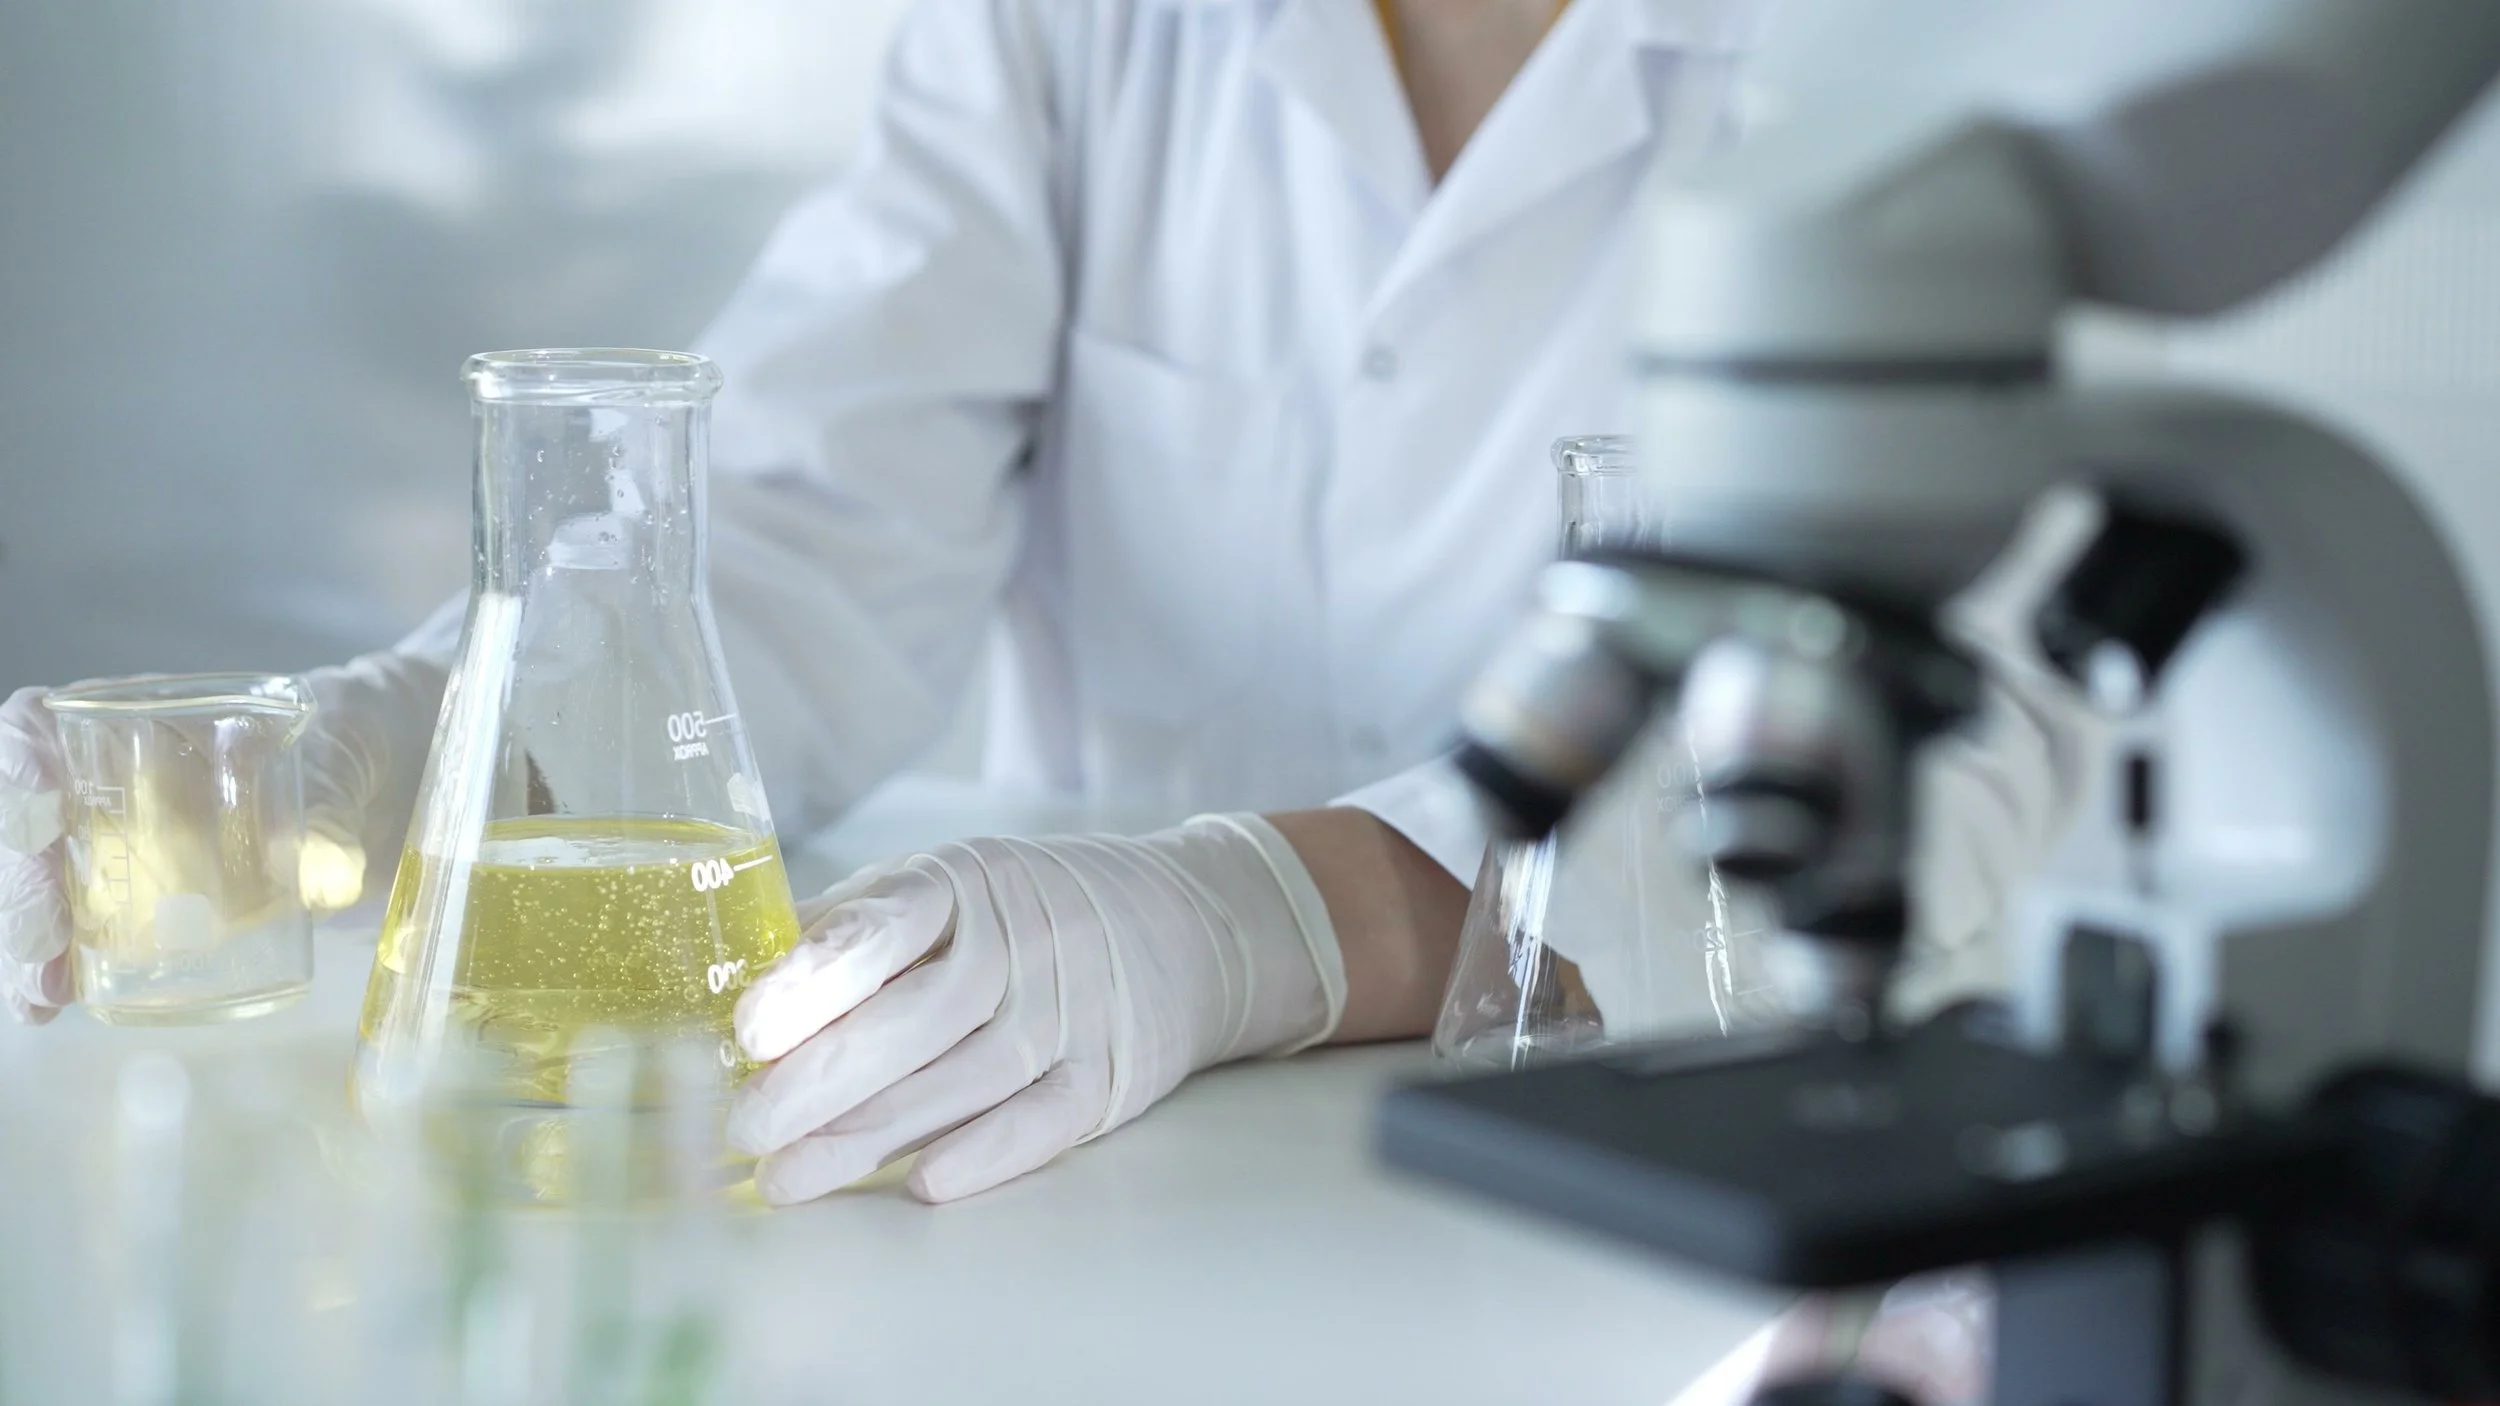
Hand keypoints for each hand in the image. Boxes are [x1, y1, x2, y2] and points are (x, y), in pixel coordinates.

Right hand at [0, 653, 445, 1022]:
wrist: (398, 774)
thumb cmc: (359, 732)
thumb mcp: (348, 742)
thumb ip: (327, 785)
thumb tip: (304, 855)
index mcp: (146, 720)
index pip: (42, 726)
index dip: (18, 766)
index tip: (44, 813)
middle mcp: (117, 782)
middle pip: (29, 825)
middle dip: (24, 884)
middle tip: (49, 939)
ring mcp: (132, 845)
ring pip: (48, 887)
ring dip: (32, 941)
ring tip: (44, 993)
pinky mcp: (161, 904)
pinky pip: (94, 932)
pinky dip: (68, 970)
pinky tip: (54, 1007)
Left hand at [727, 816, 1346, 1203]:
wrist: (1186, 925)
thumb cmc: (1030, 909)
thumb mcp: (947, 885)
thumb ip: (854, 926)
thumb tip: (741, 982)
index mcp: (967, 882)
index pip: (884, 926)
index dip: (814, 978)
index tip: (749, 1027)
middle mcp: (1025, 942)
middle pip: (915, 1019)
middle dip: (820, 1080)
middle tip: (744, 1128)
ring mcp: (1074, 1012)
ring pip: (964, 1082)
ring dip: (869, 1137)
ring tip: (786, 1177)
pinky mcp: (1110, 1077)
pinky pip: (1042, 1122)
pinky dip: (984, 1153)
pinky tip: (918, 1184)